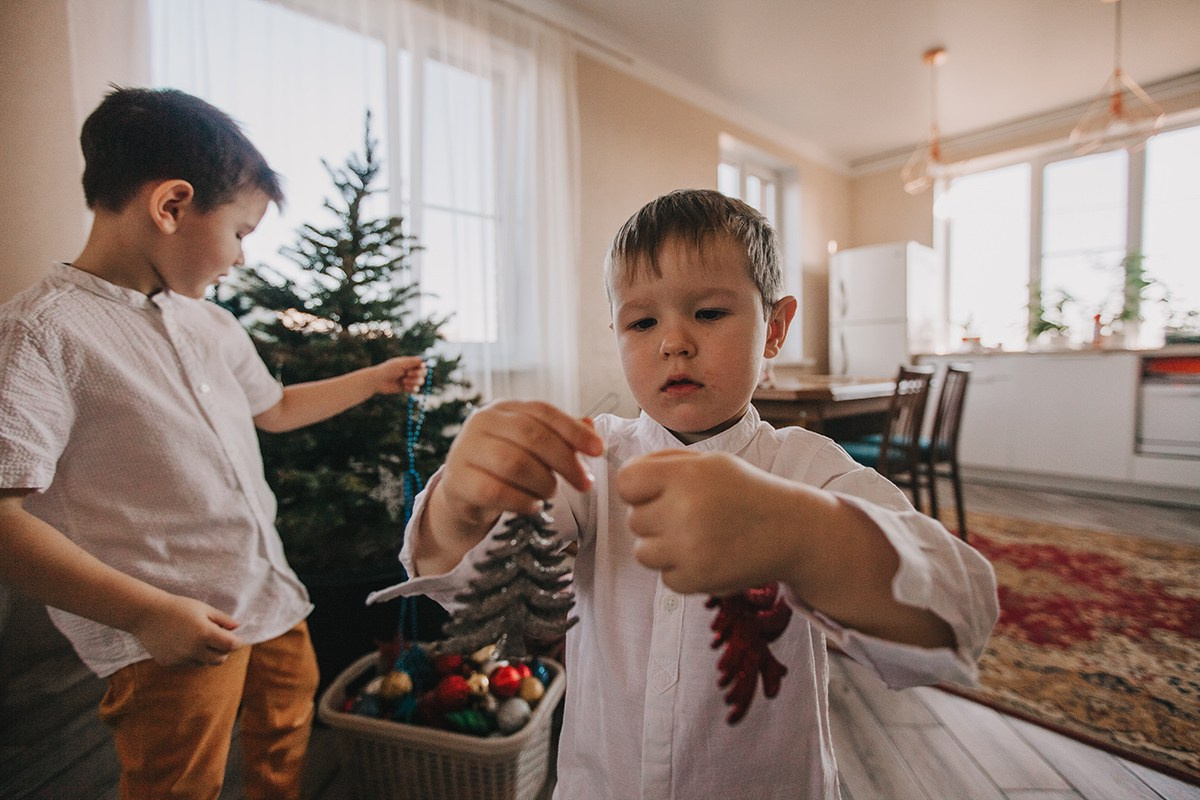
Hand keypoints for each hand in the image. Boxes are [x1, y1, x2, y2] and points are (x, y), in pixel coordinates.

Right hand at [128, 594, 243, 666]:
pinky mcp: (170, 663)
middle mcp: (194, 649)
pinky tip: (184, 642)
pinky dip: (191, 656)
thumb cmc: (178, 607)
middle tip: (221, 640)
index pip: (230, 645)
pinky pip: (188, 663)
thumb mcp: (203, 609)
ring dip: (207, 655)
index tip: (237, 639)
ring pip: (204, 663)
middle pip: (220, 659)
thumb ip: (222, 619)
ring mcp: (181, 658)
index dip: (237, 642)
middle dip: (224, 651)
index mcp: (205, 633)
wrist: (146, 614)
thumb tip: (237, 627)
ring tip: (200, 639)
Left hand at [372, 356, 427, 394]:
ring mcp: (409, 380)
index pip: (422, 365)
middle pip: (424, 373)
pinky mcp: (406, 388)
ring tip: (403, 381)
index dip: (423, 366)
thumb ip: (413, 362)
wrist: (378, 381)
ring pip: (420, 382)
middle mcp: (411, 371)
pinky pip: (415, 389)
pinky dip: (411, 388)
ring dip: (413, 382)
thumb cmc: (388, 370)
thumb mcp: (401, 364)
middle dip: (418, 374)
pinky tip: (404, 387)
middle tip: (407, 374)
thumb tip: (424, 359)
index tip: (420, 366)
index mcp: (409, 363)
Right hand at [437, 400, 605, 527]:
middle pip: (531, 435)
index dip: (574, 431)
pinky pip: (495, 491)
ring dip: (543, 482)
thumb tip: (590, 425)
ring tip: (550, 493)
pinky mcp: (457, 481)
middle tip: (585, 483)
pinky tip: (533, 505)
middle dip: (565, 460)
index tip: (599, 451)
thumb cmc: (504, 468)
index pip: (543, 412)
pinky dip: (522, 501)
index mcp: (503, 408)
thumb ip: (559, 437)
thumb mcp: (532, 448)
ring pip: (514, 463)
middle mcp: (481, 422)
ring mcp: (465, 450)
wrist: (464, 495)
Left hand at [617, 450, 805, 595]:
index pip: (626, 483)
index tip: (656, 493)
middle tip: (689, 515)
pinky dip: (682, 570)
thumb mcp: (708, 463)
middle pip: (634, 520)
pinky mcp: (698, 579)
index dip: (637, 489)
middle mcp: (684, 509)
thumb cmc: (743, 492)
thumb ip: (663, 464)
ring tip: (695, 536)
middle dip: (655, 518)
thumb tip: (623, 479)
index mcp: (685, 474)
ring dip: (663, 547)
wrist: (791, 529)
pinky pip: (665, 577)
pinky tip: (708, 555)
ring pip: (643, 553)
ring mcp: (690, 548)